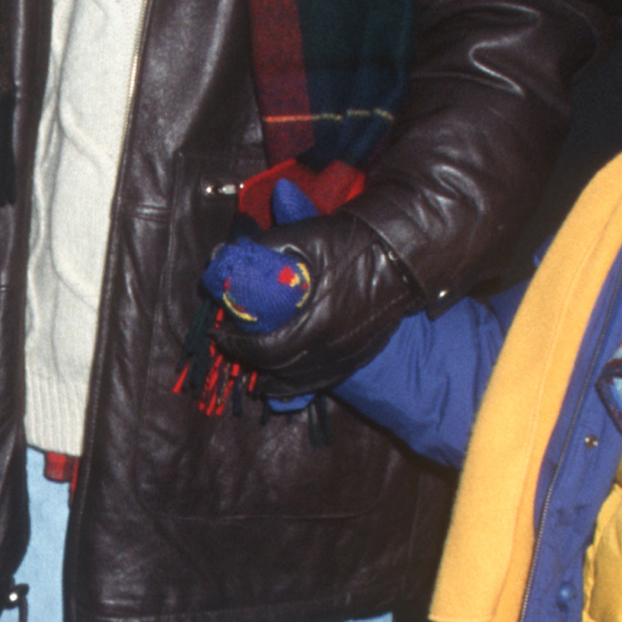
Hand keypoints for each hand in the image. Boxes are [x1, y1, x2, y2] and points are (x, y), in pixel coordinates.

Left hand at [211, 205, 417, 394]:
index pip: (265, 347)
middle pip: (280, 366)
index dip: (239, 343)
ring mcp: (347, 355)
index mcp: (317, 320)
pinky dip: (298, 382)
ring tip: (255, 364)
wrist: (400, 254)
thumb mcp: (302, 239)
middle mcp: (332, 346)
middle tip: (234, 344)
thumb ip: (261, 253)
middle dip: (252, 357)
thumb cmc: (350, 243)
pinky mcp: (357, 357)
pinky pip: (322, 380)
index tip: (221, 333)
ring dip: (273, 374)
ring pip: (300, 380)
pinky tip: (285, 377)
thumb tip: (221, 263)